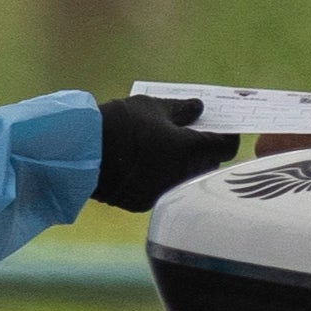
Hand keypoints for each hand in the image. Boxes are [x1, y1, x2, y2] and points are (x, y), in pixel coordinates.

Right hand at [90, 94, 236, 212]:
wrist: (83, 152)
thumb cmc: (120, 123)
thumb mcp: (152, 106)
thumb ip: (181, 109)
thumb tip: (198, 107)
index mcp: (190, 148)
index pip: (226, 146)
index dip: (226, 136)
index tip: (222, 129)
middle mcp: (183, 175)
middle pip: (209, 165)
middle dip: (205, 151)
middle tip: (193, 136)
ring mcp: (165, 192)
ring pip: (188, 180)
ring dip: (186, 166)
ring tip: (169, 150)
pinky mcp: (146, 203)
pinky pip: (165, 190)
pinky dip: (163, 178)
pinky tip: (149, 165)